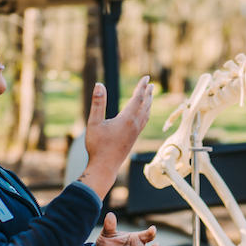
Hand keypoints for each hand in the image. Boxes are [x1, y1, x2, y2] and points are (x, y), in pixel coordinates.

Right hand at [79, 76, 153, 197]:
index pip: (137, 98)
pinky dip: (145, 114)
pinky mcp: (133, 139)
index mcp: (127, 119)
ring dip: (148, 104)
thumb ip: (97, 103)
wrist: (105, 167)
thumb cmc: (98, 146)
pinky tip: (142, 116)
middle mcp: (134, 125)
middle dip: (148, 94)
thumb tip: (99, 85)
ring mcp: (135, 133)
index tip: (146, 78)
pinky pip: (143, 123)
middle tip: (152, 85)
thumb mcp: (94, 123)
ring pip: (145, 115)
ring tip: (150, 97)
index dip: (142, 87)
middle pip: (145, 106)